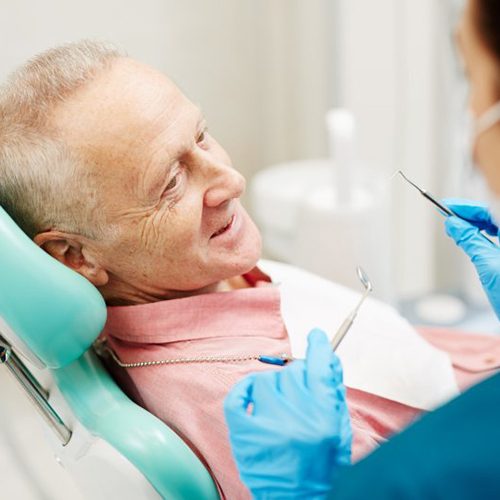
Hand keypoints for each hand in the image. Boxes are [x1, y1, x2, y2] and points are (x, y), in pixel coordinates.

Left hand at [224, 329, 351, 498]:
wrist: (301, 499)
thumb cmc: (323, 465)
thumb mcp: (338, 428)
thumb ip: (333, 391)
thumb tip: (328, 356)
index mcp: (323, 419)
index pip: (319, 369)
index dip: (319, 348)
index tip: (317, 336)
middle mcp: (296, 421)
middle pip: (292, 373)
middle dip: (297, 378)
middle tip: (299, 394)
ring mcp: (267, 428)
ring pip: (266, 381)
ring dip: (274, 387)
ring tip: (279, 406)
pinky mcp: (244, 436)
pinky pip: (238, 397)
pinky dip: (244, 390)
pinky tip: (252, 393)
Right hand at [443, 199, 499, 318]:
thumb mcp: (487, 265)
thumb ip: (470, 241)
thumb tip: (453, 224)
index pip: (492, 209)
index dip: (469, 207)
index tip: (449, 206)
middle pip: (496, 216)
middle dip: (473, 215)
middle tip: (449, 218)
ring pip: (499, 225)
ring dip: (479, 224)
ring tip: (457, 229)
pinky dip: (488, 235)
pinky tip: (475, 237)